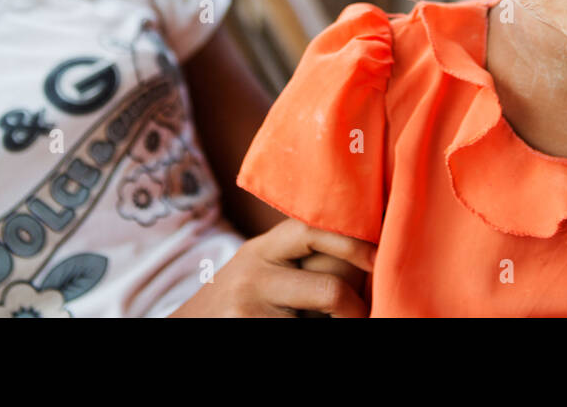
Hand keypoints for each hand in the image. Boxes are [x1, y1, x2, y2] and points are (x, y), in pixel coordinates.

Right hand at [169, 218, 376, 316]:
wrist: (189, 328)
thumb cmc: (240, 302)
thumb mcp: (261, 269)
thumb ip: (300, 259)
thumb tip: (367, 256)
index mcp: (262, 250)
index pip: (315, 231)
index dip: (354, 244)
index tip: (378, 260)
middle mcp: (254, 276)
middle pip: (331, 287)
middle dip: (354, 306)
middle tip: (356, 315)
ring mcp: (249, 311)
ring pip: (321, 319)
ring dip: (336, 326)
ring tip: (324, 321)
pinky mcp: (247, 332)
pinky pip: (303, 334)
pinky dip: (313, 333)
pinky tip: (299, 325)